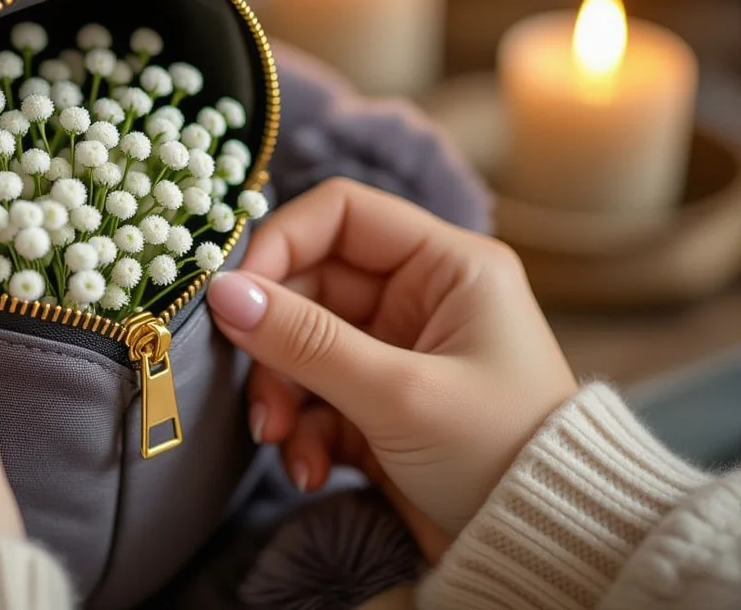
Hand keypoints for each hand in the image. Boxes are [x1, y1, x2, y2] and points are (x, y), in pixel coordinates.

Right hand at [207, 179, 577, 540]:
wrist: (544, 551)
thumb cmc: (499, 455)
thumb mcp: (398, 394)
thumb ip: (305, 340)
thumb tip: (222, 292)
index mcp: (447, 266)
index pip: (342, 214)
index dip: (281, 244)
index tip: (233, 296)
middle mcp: (422, 297)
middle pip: (312, 286)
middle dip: (275, 341)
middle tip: (256, 391)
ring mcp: (400, 351)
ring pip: (305, 345)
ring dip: (282, 391)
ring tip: (279, 437)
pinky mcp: (382, 404)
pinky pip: (319, 396)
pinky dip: (304, 430)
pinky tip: (311, 469)